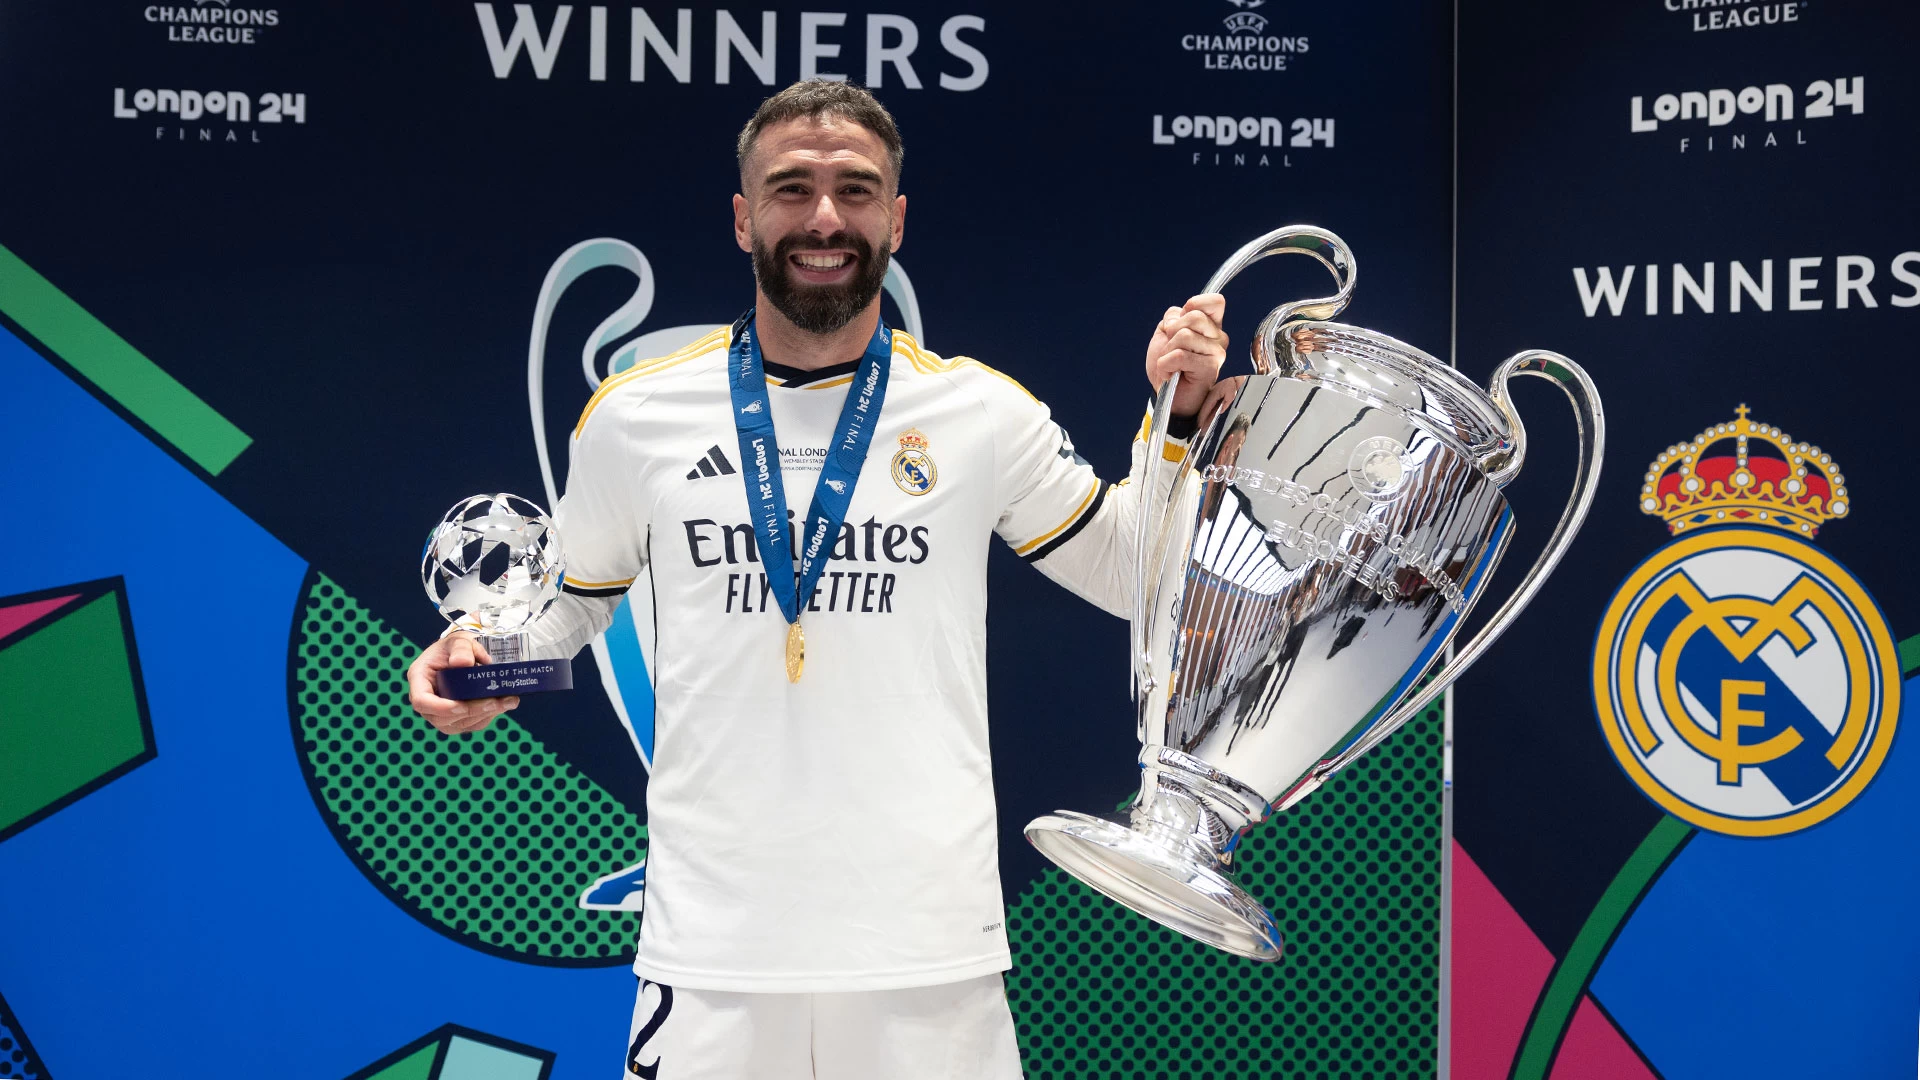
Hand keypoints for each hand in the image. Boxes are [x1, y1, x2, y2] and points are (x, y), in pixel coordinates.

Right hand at [406, 632, 518, 734]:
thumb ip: (461, 649)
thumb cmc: (457, 647)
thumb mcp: (459, 641)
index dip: (440, 708)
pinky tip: (504, 704)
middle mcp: (427, 700)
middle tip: (495, 701)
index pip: (421, 701)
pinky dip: (488, 716)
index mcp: (420, 679)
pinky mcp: (456, 719)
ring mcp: (440, 712)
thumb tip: (463, 663)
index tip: (461, 705)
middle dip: (471, 711)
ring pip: (459, 725)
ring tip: (507, 701)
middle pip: (442, 718)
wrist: (465, 655)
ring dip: (484, 715)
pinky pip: (471, 724)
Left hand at [1144, 294, 1227, 418]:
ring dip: (1167, 351)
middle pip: (1194, 316)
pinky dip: (1166, 364)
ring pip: (1184, 335)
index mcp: (1211, 326)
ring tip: (1171, 364)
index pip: (1215, 301)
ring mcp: (1216, 353)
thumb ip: (1172, 317)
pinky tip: (1170, 373)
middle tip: (1171, 349)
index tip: (1180, 322)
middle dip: (1172, 331)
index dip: (1193, 305)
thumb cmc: (1169, 367)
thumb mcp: (1165, 333)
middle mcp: (1218, 338)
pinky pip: (1179, 355)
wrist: (1166, 395)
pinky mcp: (1209, 368)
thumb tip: (1176, 317)